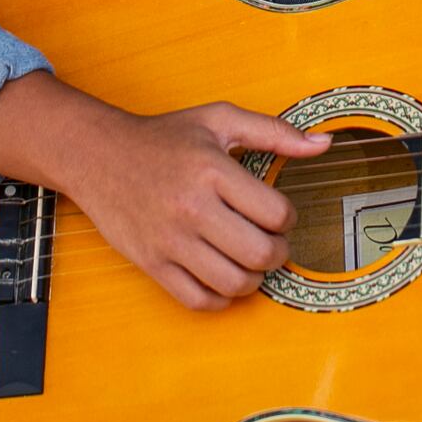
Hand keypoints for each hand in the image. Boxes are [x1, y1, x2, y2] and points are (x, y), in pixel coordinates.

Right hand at [0, 73, 329, 311]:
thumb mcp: (219, 120)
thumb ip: (275, 132)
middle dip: (278, 252)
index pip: (275, 213)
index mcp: (212, 171)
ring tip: (250, 260)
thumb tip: (324, 144)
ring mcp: (170, 241)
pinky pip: (199, 301)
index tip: (278, 214)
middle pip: (260, 253)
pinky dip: (221, 298)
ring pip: (234, 283)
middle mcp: (191, 208)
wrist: (98, 155)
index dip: (289, 218)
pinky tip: (224, 277)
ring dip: (254, 278)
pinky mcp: (152, 264)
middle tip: (273, 242)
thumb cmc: (163, 137)